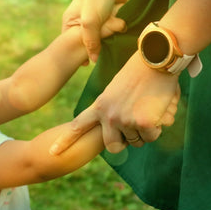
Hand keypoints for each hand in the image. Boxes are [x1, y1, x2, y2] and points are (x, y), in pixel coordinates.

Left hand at [50, 52, 180, 154]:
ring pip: (137, 141)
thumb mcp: (116, 90)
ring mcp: (124, 120)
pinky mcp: (143, 123)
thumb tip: (123, 132)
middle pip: (113, 146)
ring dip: (145, 130)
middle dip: (125, 142)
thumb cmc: (140, 71)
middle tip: (135, 126)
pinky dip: (158, 127)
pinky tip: (158, 109)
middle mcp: (108, 116)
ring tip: (148, 107)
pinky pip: (151, 137)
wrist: (156, 57)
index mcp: (99, 106)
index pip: (78, 126)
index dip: (65, 141)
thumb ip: (113, 109)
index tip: (52, 152)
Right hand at [62, 0, 129, 61]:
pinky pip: (112, 29)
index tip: (85, 63)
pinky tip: (118, 28)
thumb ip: (90, 42)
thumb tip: (93, 60)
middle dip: (97, 43)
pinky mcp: (108, 17)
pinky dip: (116, 29)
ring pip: (102, 36)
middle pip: (89, 41)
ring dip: (109, 35)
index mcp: (70, 23)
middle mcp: (81, 22)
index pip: (72, 43)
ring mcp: (96, 20)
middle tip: (102, 46)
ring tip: (112, 31)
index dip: (79, 53)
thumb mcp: (89, 23)